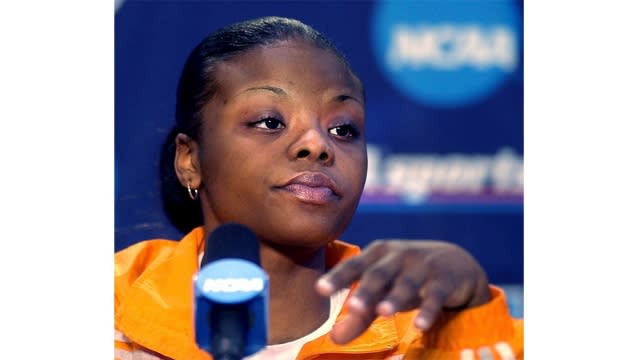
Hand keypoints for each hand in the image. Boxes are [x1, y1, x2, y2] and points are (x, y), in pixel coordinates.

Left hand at [315, 240, 490, 344]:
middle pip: (379, 274)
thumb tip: (333, 339)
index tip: (320, 289)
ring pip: (407, 283)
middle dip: (366, 290)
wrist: (455, 263)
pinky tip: (420, 326)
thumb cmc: (407, 278)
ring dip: (396, 297)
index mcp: (377, 255)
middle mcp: (398, 256)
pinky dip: (428, 310)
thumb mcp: (383, 292)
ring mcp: (422, 266)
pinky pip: (435, 296)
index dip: (337, 277)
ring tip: (383, 312)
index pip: (354, 266)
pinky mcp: (444, 280)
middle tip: (352, 307)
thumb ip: (360, 315)